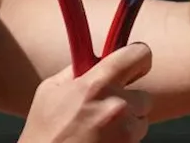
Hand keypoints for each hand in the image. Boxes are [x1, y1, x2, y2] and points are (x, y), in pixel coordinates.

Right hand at [19, 42, 152, 142]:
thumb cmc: (45, 129)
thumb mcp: (51, 89)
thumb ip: (77, 71)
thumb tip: (94, 59)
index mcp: (97, 84)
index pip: (138, 55)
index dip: (139, 57)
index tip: (134, 65)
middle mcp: (117, 106)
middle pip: (144, 96)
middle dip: (128, 101)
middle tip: (106, 108)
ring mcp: (126, 132)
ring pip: (142, 120)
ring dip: (128, 122)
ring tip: (101, 128)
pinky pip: (136, 139)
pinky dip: (124, 139)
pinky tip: (102, 140)